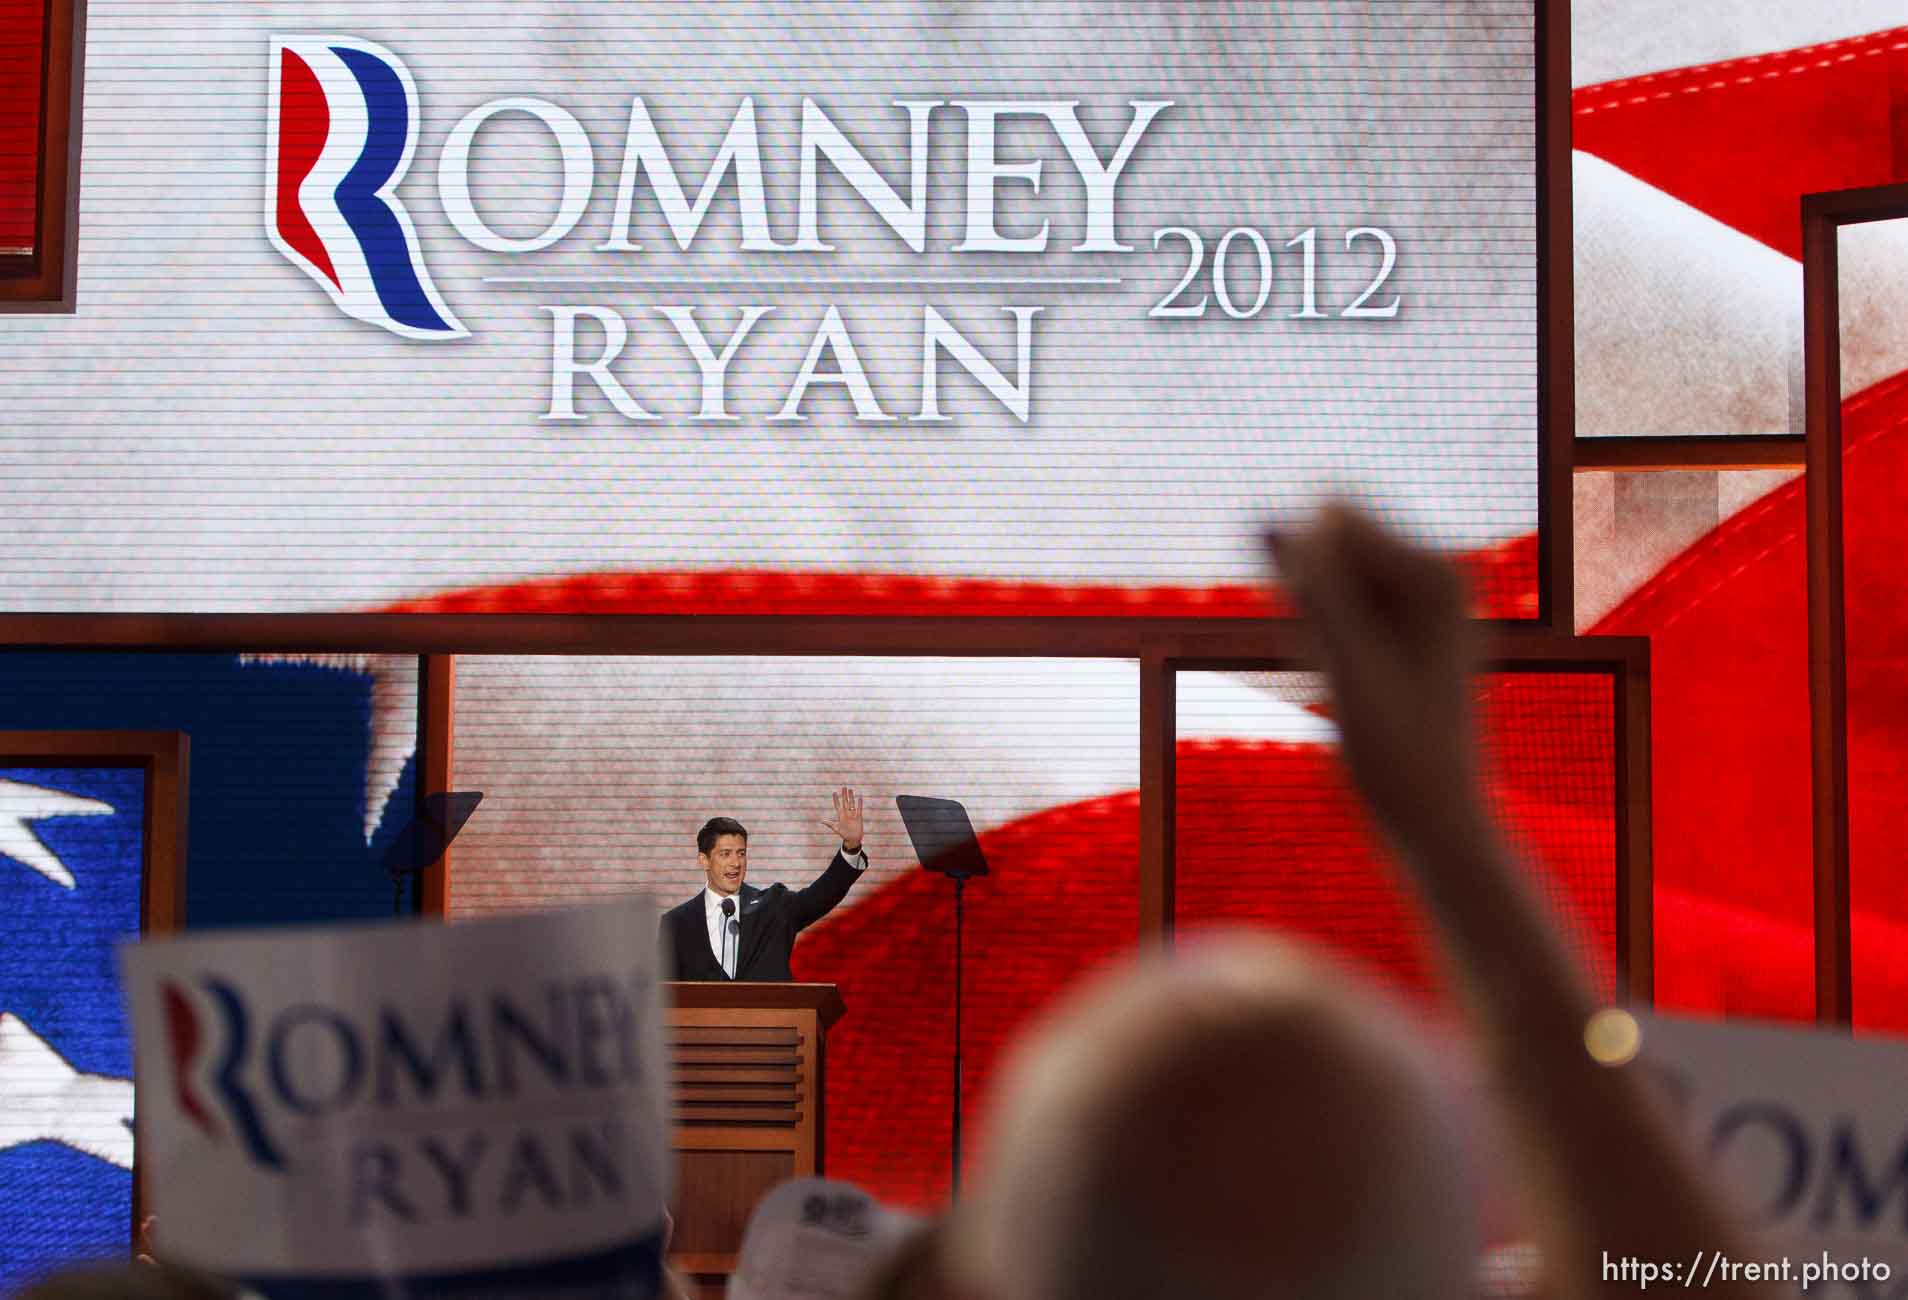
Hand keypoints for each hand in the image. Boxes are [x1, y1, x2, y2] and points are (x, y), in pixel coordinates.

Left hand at [821, 786, 863, 853]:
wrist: (852, 839)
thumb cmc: (844, 834)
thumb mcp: (836, 828)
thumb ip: (829, 823)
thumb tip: (821, 820)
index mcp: (840, 815)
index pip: (837, 805)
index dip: (836, 799)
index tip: (834, 792)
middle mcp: (846, 813)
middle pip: (845, 802)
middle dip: (844, 795)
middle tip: (843, 787)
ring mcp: (852, 814)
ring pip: (852, 803)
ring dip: (851, 797)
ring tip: (850, 790)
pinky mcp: (858, 817)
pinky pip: (859, 809)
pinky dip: (859, 804)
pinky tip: (859, 798)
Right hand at [1268, 503, 1485, 859]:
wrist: (1432, 818)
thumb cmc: (1395, 752)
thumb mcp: (1346, 668)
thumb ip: (1311, 589)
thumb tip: (1266, 522)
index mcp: (1437, 571)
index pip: (1333, 518)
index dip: (1305, 578)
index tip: (1331, 647)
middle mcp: (1437, 572)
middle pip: (1330, 544)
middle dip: (1311, 596)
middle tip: (1343, 669)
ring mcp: (1419, 599)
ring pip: (1326, 576)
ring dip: (1313, 622)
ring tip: (1350, 681)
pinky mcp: (1401, 625)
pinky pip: (1334, 604)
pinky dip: (1322, 639)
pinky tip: (1348, 684)